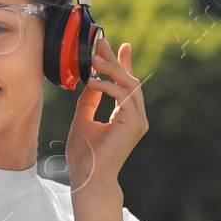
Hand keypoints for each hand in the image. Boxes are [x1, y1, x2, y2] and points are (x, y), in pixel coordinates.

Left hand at [67, 35, 147, 193]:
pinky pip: (124, 95)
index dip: (122, 63)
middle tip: (101, 42)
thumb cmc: (85, 155)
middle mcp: (135, 116)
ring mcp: (138, 120)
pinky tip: (93, 81)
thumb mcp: (83, 119)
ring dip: (111, 69)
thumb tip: (91, 79)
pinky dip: (108, 86)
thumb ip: (89, 100)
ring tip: (93, 59)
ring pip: (129, 84)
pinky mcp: (136, 123)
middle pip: (128, 80)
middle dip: (114, 60)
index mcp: (125, 116)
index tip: (119, 45)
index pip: (125, 84)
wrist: (89, 178)